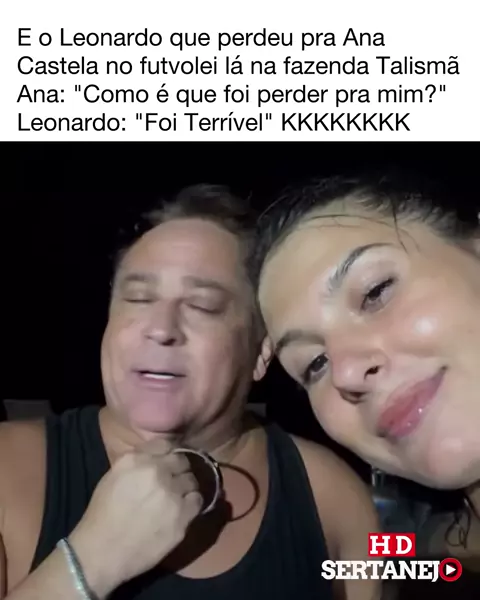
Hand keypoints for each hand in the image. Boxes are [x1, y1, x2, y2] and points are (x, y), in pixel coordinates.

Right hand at [68, 439, 202, 595]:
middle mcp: (157, 471)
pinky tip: (182, 510)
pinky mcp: (182, 516)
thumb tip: (157, 458)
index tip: (168, 463)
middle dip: (178, 470)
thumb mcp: (113, 477)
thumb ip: (137, 462)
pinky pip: (197, 500)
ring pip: (191, 480)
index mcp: (136, 459)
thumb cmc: (102, 515)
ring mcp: (171, 493)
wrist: (101, 552)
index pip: (166, 445)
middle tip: (173, 482)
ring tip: (177, 498)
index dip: (169, 454)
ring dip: (185, 487)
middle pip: (182, 461)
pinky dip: (192, 503)